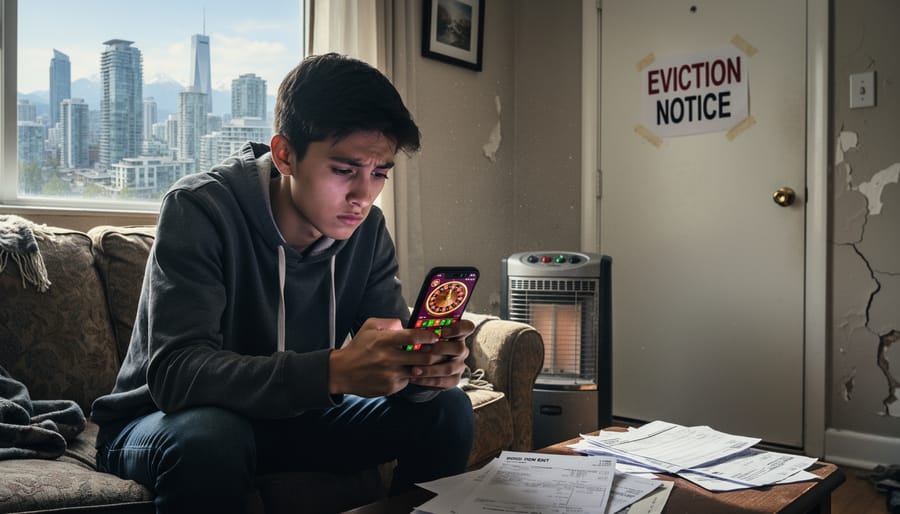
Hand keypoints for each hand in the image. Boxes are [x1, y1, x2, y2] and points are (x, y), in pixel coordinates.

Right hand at [327, 318, 474, 396]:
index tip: (436, 335)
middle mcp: (388, 358)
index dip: (428, 336)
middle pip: (423, 357)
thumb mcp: (370, 327)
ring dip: (426, 366)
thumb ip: (389, 323)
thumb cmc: (358, 347)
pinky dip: (412, 376)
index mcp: (384, 341)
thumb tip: (406, 325)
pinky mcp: (390, 387)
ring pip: (419, 370)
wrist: (342, 372)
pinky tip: (411, 371)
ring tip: (431, 361)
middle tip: (441, 350)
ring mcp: (390, 374)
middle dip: (435, 353)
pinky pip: (408, 381)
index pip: (413, 337)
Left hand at [407, 319, 474, 389]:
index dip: (458, 329)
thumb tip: (399, 324)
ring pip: (450, 368)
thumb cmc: (421, 344)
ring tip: (414, 369)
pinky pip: (444, 381)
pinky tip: (414, 378)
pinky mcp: (453, 379)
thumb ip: (420, 329)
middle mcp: (461, 349)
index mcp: (456, 334)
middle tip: (423, 350)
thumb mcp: (422, 335)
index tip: (443, 331)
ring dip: (431, 369)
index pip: (467, 327)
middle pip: (459, 348)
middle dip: (440, 349)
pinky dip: (428, 380)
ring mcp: (459, 365)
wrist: (420, 364)